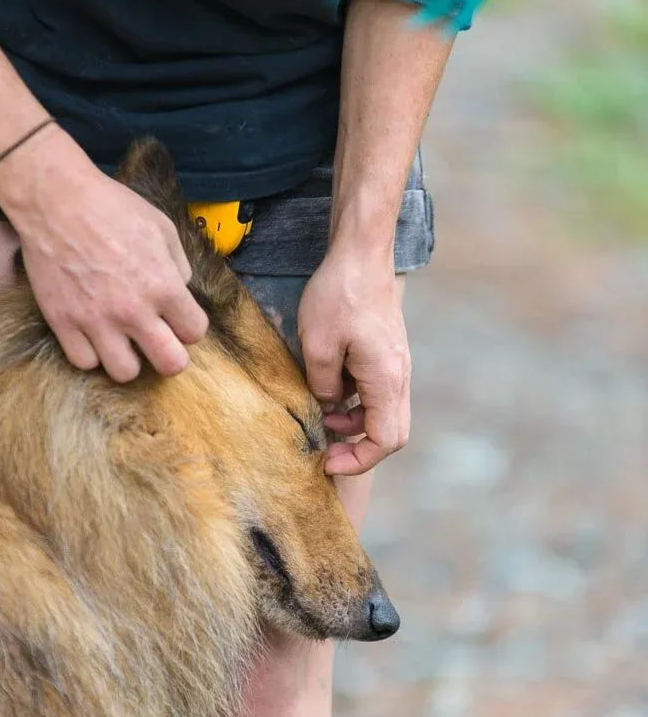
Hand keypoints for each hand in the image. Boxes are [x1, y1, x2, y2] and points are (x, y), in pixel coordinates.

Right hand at [0, 125, 207, 380]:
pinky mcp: (63, 322)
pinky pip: (84, 362)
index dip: (189, 325)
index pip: (195, 331)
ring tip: (122, 339)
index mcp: (163, 285)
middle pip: (170, 364)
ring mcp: (96, 320)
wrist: (56, 200)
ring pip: (125, 372)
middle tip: (158, 341)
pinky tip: (93, 334)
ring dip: (128, 358)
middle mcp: (133, 310)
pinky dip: (91, 353)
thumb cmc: (112, 207)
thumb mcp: (162, 227)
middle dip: (170, 356)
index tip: (177, 317)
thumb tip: (179, 291)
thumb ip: (178, 266)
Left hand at [298, 241, 410, 475]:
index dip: (358, 461)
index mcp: (386, 379)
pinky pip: (379, 394)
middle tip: (327, 452)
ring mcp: (397, 365)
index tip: (327, 462)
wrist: (362, 253)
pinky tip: (330, 393)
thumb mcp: (316, 345)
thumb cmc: (339, 295)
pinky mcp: (389, 355)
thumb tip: (330, 406)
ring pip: (385, 414)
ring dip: (356, 426)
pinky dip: (357, 405)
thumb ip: (323, 386)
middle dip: (359, 449)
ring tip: (322, 419)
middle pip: (392, 433)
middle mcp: (399, 376)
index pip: (385, 440)